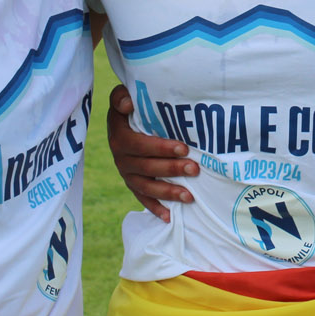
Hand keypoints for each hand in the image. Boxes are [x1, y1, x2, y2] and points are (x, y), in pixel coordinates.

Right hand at [106, 85, 196, 220]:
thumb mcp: (123, 97)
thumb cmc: (131, 108)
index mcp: (119, 136)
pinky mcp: (132, 184)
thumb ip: (121, 98)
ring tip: (190, 197)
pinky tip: (169, 217)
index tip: (184, 148)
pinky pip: (142, 199)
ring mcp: (126, 174)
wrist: (123, 122)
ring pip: (146, 187)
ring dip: (168, 192)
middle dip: (172, 169)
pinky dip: (155, 208)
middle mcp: (121, 158)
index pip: (139, 145)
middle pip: (146, 168)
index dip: (161, 148)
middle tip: (195, 169)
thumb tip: (128, 103)